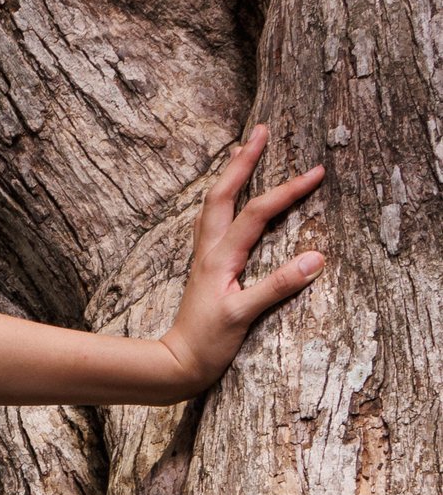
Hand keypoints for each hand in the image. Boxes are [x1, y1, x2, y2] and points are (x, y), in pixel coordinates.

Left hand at [156, 128, 325, 395]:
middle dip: (244, 160)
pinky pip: (214, 219)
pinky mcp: (206, 266)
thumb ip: (278, 286)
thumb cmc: (207, 344)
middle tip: (261, 131)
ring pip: (215, 202)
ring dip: (231, 174)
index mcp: (221, 257)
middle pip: (224, 192)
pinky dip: (225, 197)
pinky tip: (231, 196)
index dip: (288, 190)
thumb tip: (316, 257)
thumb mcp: (244, 316)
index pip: (258, 212)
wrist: (176, 363)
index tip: (318, 172)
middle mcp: (209, 249)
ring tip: (244, 149)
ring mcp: (205, 256)